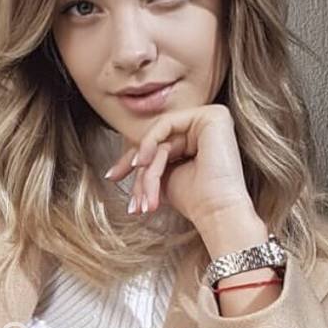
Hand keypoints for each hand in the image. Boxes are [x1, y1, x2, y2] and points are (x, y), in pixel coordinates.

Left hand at [104, 104, 254, 226]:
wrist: (215, 212)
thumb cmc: (194, 200)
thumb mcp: (163, 175)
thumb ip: (150, 160)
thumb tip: (129, 157)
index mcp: (198, 138)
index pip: (158, 143)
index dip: (130, 159)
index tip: (112, 176)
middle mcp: (206, 125)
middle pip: (157, 139)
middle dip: (135, 166)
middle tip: (125, 189)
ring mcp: (211, 118)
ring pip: (160, 138)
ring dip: (146, 169)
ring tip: (144, 196)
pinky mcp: (213, 115)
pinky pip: (166, 125)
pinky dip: (149, 145)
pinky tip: (143, 164)